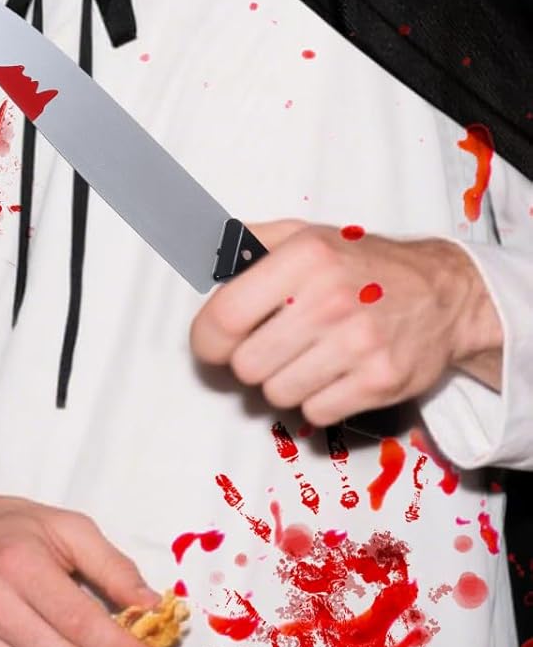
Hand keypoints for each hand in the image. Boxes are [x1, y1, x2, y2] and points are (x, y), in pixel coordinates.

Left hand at [190, 220, 502, 426]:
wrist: (443, 293)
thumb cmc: (363, 264)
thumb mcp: (305, 234)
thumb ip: (250, 242)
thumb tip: (203, 257)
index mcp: (303, 259)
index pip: (227, 316)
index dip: (206, 340)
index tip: (208, 346)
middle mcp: (329, 300)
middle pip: (247, 364)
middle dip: (248, 362)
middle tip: (266, 349)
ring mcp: (358, 344)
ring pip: (277, 392)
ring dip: (280, 382)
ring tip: (302, 358)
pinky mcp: (381, 381)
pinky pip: (315, 412)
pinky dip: (314, 400)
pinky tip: (329, 374)